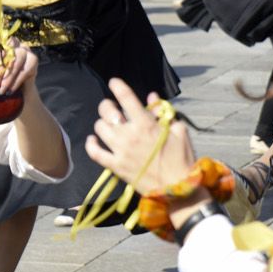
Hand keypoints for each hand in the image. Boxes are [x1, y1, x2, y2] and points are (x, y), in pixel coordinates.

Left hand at [0, 37, 39, 98]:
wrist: (12, 93)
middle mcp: (12, 42)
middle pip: (6, 51)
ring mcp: (24, 49)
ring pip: (16, 59)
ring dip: (7, 78)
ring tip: (1, 91)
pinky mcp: (33, 59)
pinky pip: (25, 69)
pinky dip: (16, 81)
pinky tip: (9, 90)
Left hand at [85, 78, 197, 193]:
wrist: (177, 189)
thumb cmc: (181, 159)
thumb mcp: (179, 131)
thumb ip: (164, 113)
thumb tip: (152, 97)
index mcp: (146, 124)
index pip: (126, 98)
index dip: (118, 86)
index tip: (114, 82)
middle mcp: (129, 134)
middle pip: (107, 111)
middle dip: (107, 106)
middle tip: (111, 108)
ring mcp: (120, 151)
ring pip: (99, 128)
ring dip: (102, 123)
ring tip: (108, 125)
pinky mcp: (115, 166)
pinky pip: (95, 152)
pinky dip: (91, 144)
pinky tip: (93, 139)